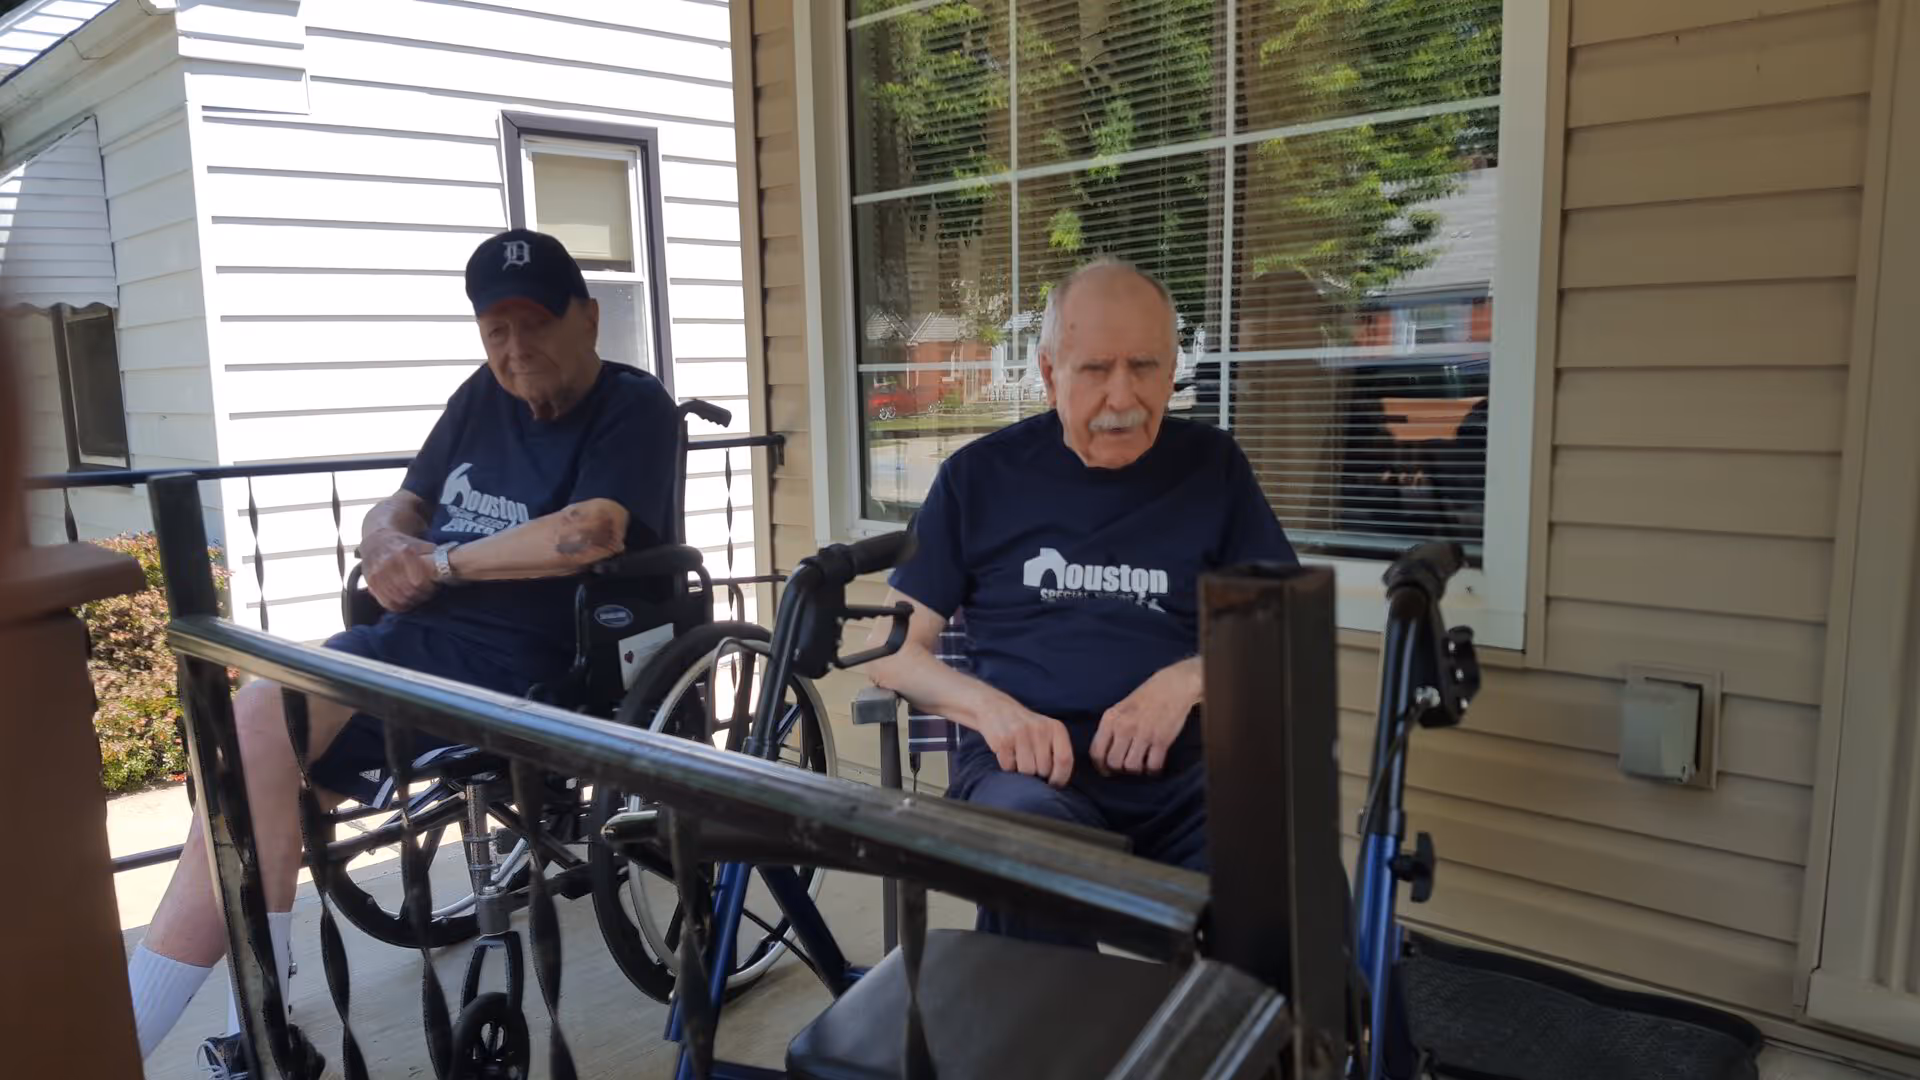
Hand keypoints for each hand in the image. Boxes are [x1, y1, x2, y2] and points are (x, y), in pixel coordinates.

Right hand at [360, 529, 437, 612]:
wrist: (377, 541)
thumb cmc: (405, 545)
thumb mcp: (422, 545)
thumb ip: (436, 556)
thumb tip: (454, 567)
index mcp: (404, 552)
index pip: (419, 581)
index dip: (429, 588)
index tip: (434, 586)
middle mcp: (388, 563)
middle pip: (410, 592)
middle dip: (422, 595)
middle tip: (427, 593)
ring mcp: (377, 573)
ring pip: (398, 599)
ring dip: (411, 602)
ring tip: (417, 597)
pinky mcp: (370, 582)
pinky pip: (386, 603)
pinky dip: (398, 606)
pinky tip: (406, 602)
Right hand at [971, 696, 1074, 787]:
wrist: (996, 708)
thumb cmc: (1026, 728)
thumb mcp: (1047, 732)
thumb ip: (1056, 753)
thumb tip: (1058, 783)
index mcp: (1056, 728)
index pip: (1064, 760)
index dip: (1060, 777)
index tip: (1053, 784)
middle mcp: (1040, 729)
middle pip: (1044, 769)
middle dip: (1038, 774)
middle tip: (1030, 764)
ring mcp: (1021, 733)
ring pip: (1027, 771)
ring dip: (1022, 772)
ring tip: (1018, 759)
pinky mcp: (1003, 740)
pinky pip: (1009, 767)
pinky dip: (1008, 767)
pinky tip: (1007, 755)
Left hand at [1091, 659, 1201, 775]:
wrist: (1173, 686)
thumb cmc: (1145, 697)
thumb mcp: (1120, 708)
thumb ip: (1111, 729)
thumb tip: (1104, 754)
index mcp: (1111, 719)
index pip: (1096, 752)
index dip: (1101, 767)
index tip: (1107, 771)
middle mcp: (1124, 727)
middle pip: (1113, 763)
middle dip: (1120, 769)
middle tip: (1127, 765)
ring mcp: (1143, 734)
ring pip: (1131, 767)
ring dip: (1137, 770)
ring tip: (1141, 762)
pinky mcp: (1162, 740)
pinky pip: (1153, 766)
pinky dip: (1153, 770)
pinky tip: (1154, 763)